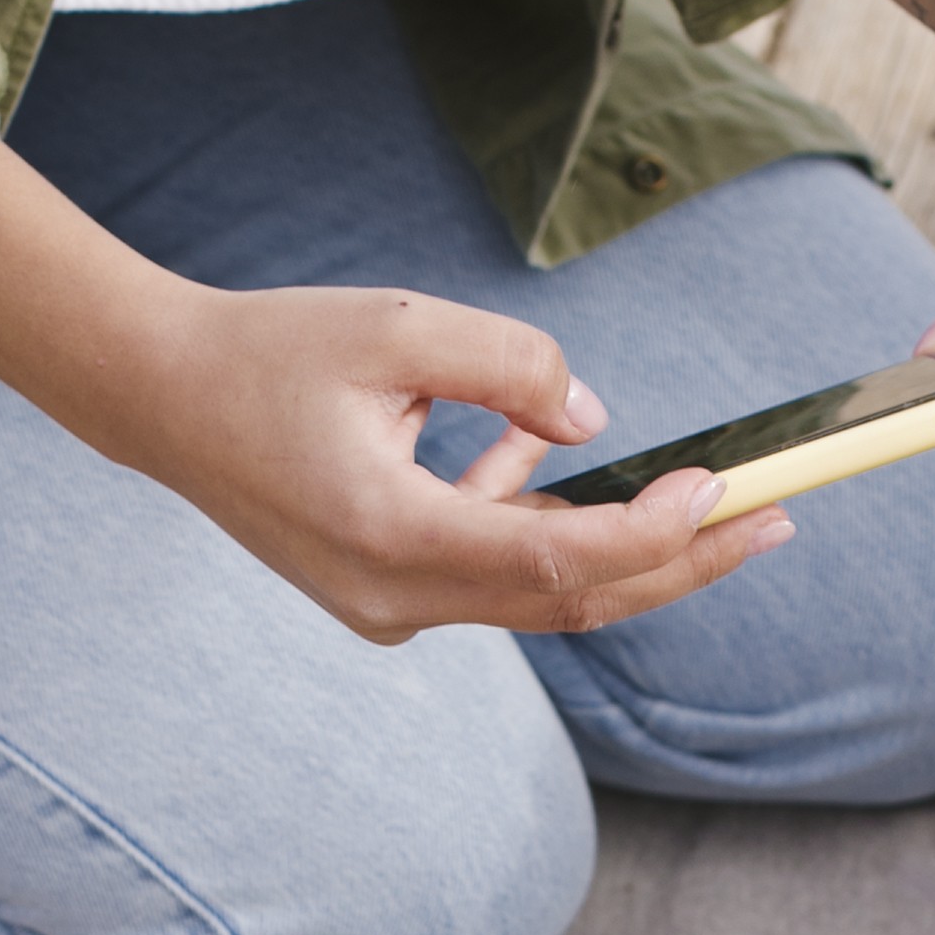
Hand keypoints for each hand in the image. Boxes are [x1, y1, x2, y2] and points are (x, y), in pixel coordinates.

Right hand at [119, 282, 788, 643]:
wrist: (159, 397)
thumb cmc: (269, 351)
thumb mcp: (397, 327)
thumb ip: (511, 365)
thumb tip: (592, 418)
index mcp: (392, 538)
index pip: (559, 560)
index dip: (656, 535)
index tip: (724, 489)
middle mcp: (394, 598)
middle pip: (571, 600)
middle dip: (680, 562)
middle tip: (776, 519)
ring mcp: (388, 607)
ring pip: (537, 592)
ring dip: (622, 546)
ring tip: (713, 497)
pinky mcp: (384, 592)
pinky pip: (488, 569)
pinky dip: (535, 522)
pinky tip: (546, 459)